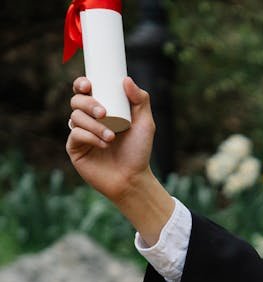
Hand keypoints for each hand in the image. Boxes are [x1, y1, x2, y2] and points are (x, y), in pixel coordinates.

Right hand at [67, 76, 155, 202]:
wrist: (133, 178)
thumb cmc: (139, 151)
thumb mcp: (145, 124)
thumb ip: (140, 100)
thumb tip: (126, 79)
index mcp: (102, 109)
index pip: (85, 91)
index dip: (82, 84)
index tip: (88, 85)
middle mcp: (88, 119)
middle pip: (77, 101)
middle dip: (88, 104)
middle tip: (103, 113)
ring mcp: (80, 133)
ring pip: (75, 117)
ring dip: (94, 125)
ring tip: (111, 137)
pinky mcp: (74, 148)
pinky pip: (75, 134)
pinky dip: (90, 137)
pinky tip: (103, 144)